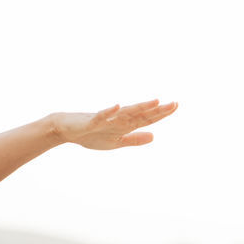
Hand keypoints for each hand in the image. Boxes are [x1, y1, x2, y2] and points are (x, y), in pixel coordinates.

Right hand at [53, 99, 177, 149]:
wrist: (67, 130)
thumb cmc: (91, 135)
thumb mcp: (116, 141)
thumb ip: (134, 139)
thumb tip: (154, 136)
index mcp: (124, 125)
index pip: (146, 119)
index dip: (160, 114)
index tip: (175, 106)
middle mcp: (118, 119)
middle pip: (140, 114)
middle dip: (157, 110)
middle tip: (174, 104)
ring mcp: (106, 119)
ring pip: (125, 113)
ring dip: (140, 107)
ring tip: (154, 102)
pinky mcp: (91, 121)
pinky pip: (101, 115)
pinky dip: (109, 111)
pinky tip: (117, 106)